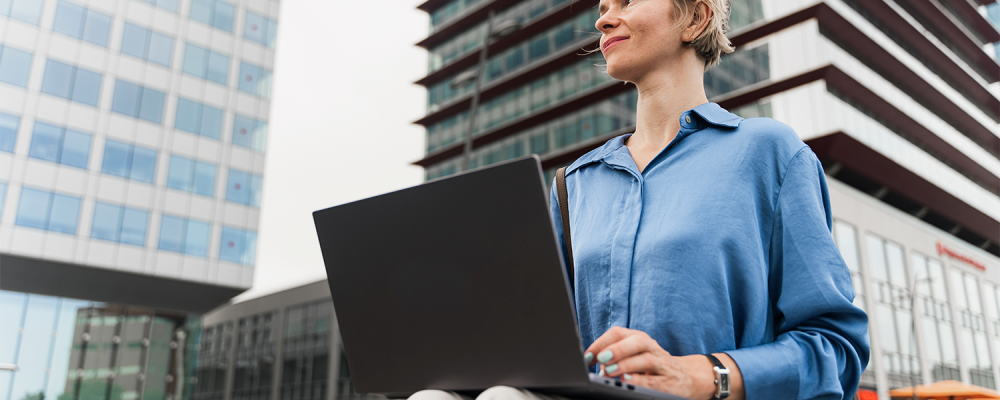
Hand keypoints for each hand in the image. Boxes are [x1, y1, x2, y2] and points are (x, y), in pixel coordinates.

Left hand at [583, 326, 743, 399]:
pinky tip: (628, 382)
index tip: (587, 356)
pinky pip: (654, 380)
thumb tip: (595, 365)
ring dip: (626, 365)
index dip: (600, 342)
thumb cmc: (653, 366)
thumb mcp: (635, 355)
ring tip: (610, 371)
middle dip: (617, 349)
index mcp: (638, 339)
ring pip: (645, 359)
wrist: (687, 377)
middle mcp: (650, 348)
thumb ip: (615, 357)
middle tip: (601, 359)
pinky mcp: (669, 381)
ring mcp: (661, 364)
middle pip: (635, 341)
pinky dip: (641, 381)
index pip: (618, 333)